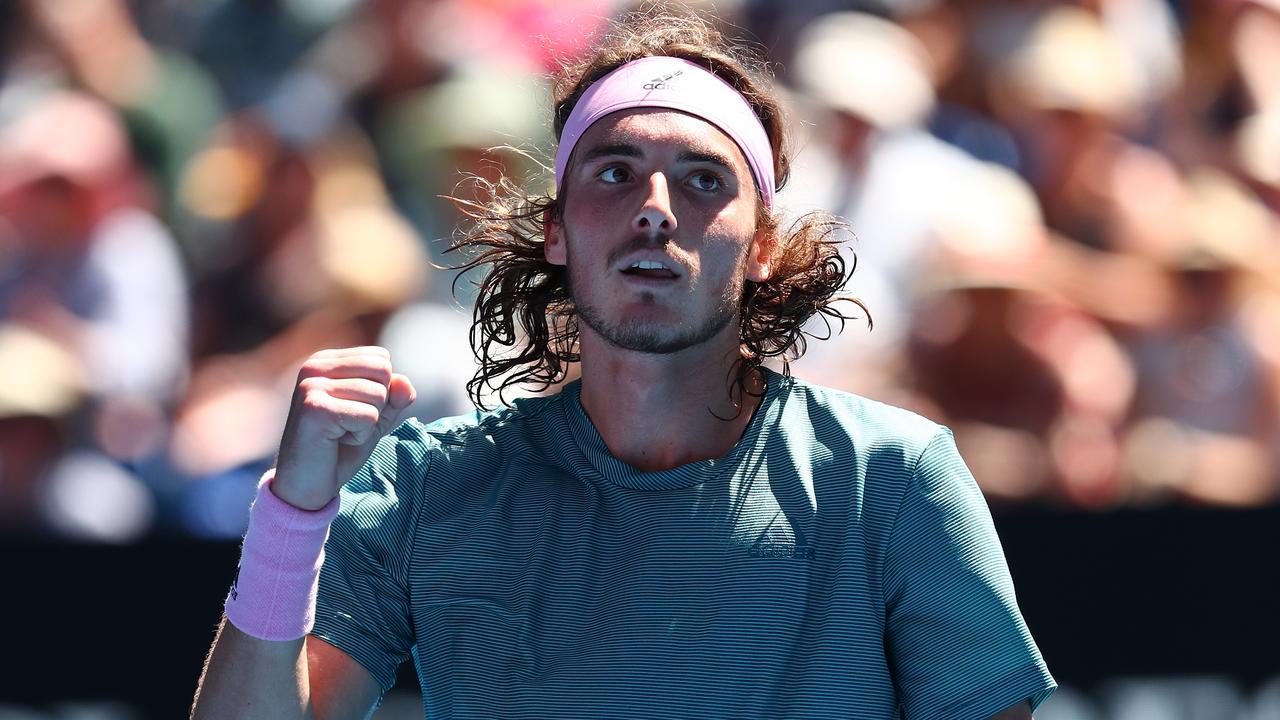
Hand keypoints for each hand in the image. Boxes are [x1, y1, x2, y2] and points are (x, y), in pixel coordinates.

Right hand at [272, 347, 415, 509]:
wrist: (306, 484)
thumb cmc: (340, 447)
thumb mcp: (376, 416)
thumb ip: (395, 396)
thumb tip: (404, 383)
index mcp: (325, 361)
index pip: (381, 358)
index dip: (380, 391)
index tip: (351, 411)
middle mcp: (314, 367)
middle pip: (383, 372)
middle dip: (377, 406)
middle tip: (347, 425)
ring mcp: (312, 385)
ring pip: (379, 395)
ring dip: (367, 425)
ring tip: (339, 434)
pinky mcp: (316, 408)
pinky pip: (369, 416)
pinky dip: (360, 436)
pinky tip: (335, 441)